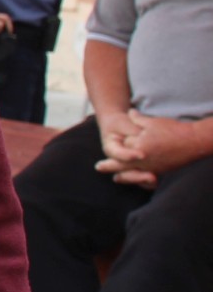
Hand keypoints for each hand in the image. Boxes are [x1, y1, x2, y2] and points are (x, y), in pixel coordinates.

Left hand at [96, 111, 212, 185]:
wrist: (194, 140)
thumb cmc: (172, 130)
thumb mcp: (152, 122)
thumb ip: (137, 119)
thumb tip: (129, 112)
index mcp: (140, 147)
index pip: (123, 147)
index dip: (120, 141)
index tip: (114, 140)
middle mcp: (145, 160)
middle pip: (122, 164)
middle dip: (110, 165)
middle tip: (98, 167)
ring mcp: (154, 167)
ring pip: (134, 173)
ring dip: (124, 175)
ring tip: (114, 177)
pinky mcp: (162, 170)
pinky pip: (147, 178)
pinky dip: (139, 179)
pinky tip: (136, 179)